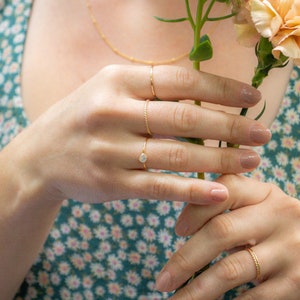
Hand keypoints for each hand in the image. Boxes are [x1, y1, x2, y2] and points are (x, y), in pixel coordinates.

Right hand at [10, 65, 269, 203]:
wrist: (40, 156)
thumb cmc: (83, 119)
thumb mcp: (110, 93)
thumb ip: (152, 94)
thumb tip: (205, 102)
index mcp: (116, 81)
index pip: (180, 81)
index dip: (221, 89)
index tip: (252, 98)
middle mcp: (111, 111)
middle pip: (184, 119)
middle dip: (230, 126)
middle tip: (262, 134)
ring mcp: (109, 149)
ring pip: (177, 155)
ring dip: (220, 160)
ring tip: (251, 161)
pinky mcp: (110, 183)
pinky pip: (160, 186)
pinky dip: (193, 190)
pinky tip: (221, 192)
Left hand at [156, 175, 299, 299]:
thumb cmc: (274, 225)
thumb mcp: (258, 206)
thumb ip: (228, 204)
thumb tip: (183, 223)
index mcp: (263, 193)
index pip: (224, 189)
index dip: (195, 209)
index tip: (177, 230)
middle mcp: (278, 216)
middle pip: (220, 231)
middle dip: (185, 258)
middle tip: (162, 280)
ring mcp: (289, 249)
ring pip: (231, 269)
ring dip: (197, 290)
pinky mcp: (296, 281)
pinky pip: (253, 297)